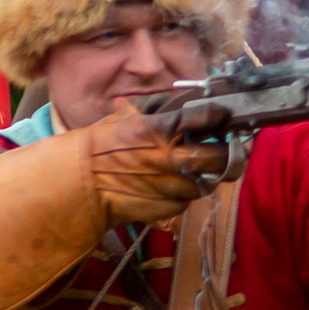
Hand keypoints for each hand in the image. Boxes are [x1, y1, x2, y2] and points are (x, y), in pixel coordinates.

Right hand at [83, 100, 220, 226]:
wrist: (79, 183)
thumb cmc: (100, 145)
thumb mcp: (125, 117)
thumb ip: (156, 110)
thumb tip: (181, 101)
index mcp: (160, 130)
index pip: (203, 117)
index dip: (218, 115)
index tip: (223, 116)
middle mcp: (170, 158)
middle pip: (217, 157)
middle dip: (228, 153)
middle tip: (230, 149)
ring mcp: (170, 186)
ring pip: (206, 183)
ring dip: (207, 177)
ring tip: (202, 171)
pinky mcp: (166, 208)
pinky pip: (187, 201)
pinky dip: (184, 195)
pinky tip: (175, 187)